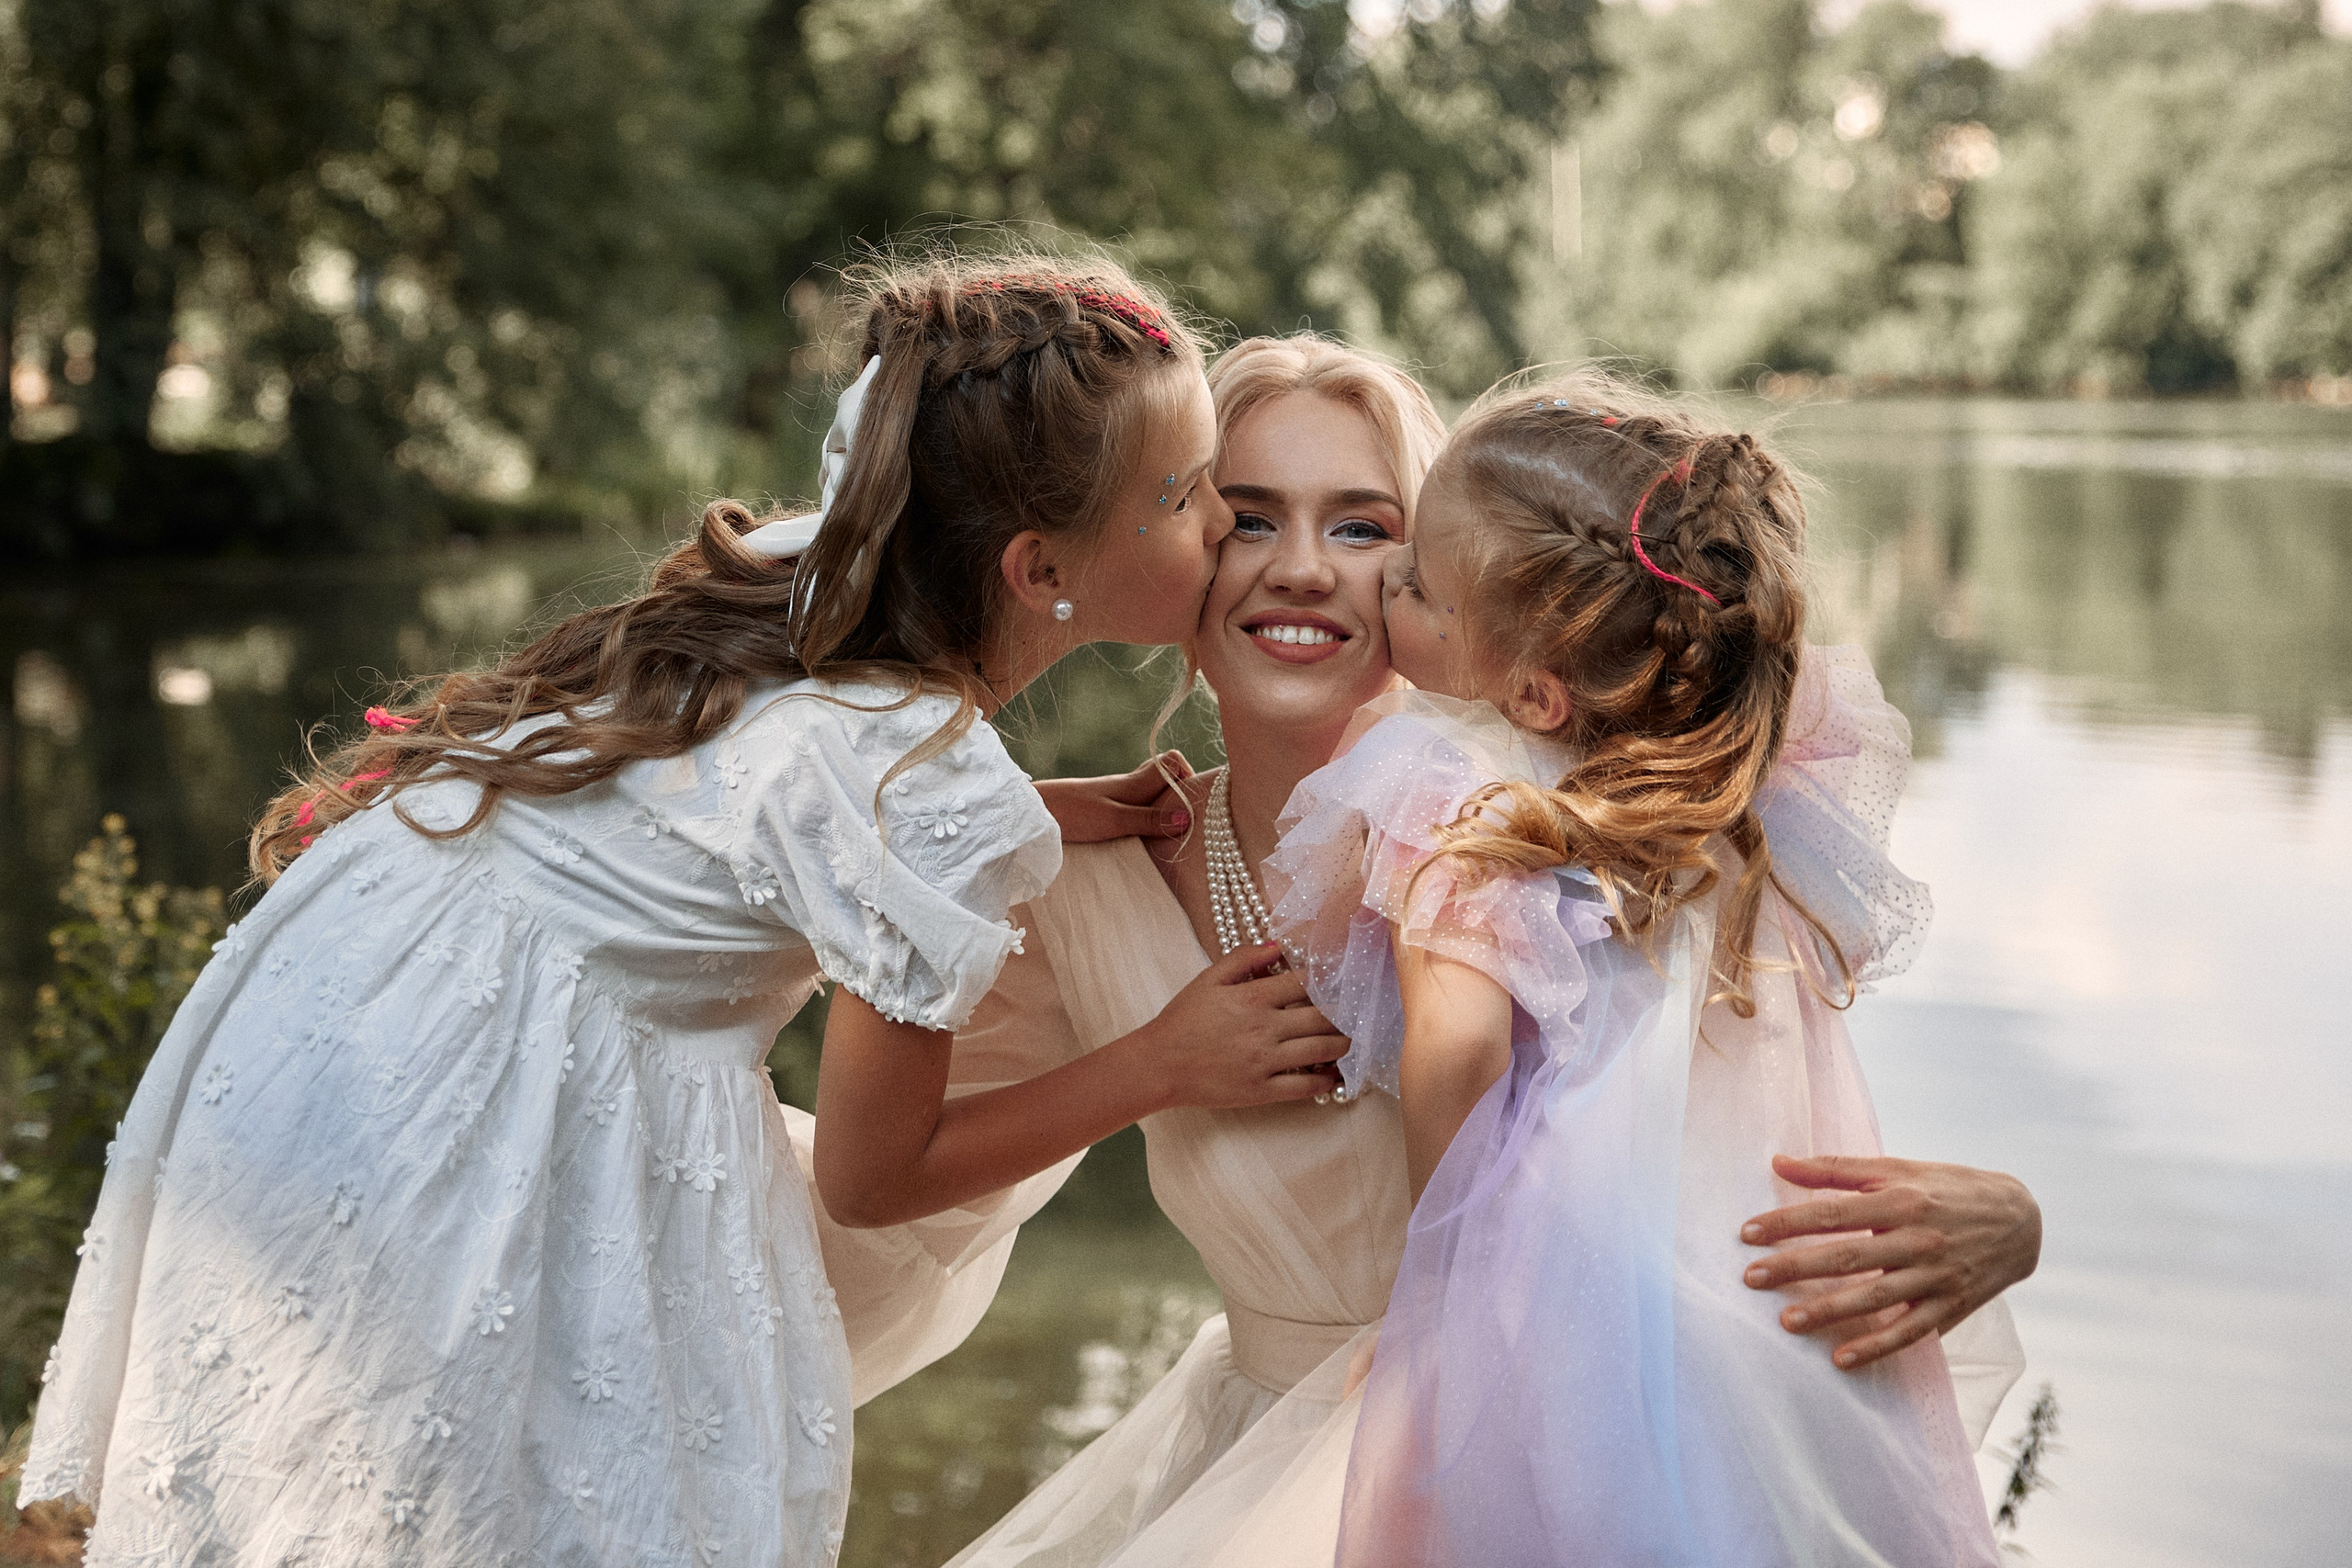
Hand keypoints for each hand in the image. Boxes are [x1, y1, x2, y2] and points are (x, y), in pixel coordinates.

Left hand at [1036, 751, 1194, 842]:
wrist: (1030, 814)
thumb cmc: (1070, 813)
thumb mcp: (1114, 820)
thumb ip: (1149, 819)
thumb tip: (1188, 818)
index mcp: (1134, 782)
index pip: (1172, 760)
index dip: (1188, 774)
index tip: (1195, 802)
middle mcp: (1128, 784)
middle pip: (1165, 775)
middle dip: (1180, 792)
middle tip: (1188, 821)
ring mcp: (1115, 796)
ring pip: (1150, 792)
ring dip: (1162, 807)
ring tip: (1169, 832)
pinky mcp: (1102, 808)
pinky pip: (1135, 805)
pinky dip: (1145, 816)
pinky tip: (1143, 836)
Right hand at [1122, 941, 1345, 1109]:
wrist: (1159, 1064)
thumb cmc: (1181, 1020)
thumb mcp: (1208, 979)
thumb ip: (1244, 958)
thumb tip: (1279, 946)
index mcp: (1253, 998)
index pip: (1306, 983)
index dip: (1331, 979)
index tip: (1347, 979)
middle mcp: (1265, 1028)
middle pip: (1323, 1017)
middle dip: (1345, 1014)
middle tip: (1359, 1012)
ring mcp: (1265, 1061)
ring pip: (1321, 1051)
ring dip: (1343, 1045)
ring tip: (1351, 1040)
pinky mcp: (1261, 1090)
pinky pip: (1304, 1087)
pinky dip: (1326, 1082)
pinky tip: (1334, 1076)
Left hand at [1739, 1153, 2041, 1370]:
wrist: (2021, 1221)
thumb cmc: (1947, 1189)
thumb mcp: (1898, 1168)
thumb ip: (1836, 1169)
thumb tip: (1778, 1162)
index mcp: (1901, 1198)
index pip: (1833, 1211)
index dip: (1788, 1222)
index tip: (1747, 1233)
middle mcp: (1918, 1238)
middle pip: (1849, 1255)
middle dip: (1797, 1267)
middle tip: (1752, 1278)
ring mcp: (1936, 1276)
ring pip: (1876, 1297)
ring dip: (1831, 1311)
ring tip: (1787, 1322)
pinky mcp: (1951, 1306)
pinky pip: (1910, 1332)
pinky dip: (1877, 1346)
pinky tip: (1841, 1358)